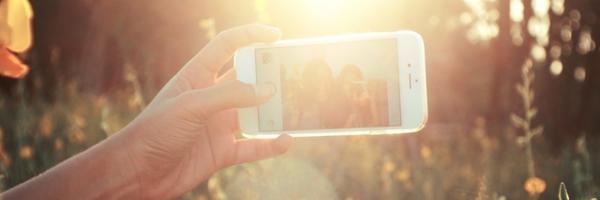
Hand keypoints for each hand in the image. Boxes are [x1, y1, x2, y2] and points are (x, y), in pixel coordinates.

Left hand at [119, 24, 292, 198]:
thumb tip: (267, 90)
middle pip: (246, 80)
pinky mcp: (221, 152)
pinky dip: (269, 145)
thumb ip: (230, 95)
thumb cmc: (154, 132)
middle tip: (293, 75)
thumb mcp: (191, 105)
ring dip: (273, 112)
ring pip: (254, 114)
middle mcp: (210, 99)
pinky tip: (285, 140)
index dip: (250, 36)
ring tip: (296, 108)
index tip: (276, 36)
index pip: (226, 46)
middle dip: (269, 76)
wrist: (137, 173)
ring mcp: (217, 125)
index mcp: (197, 77)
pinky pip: (252, 147)